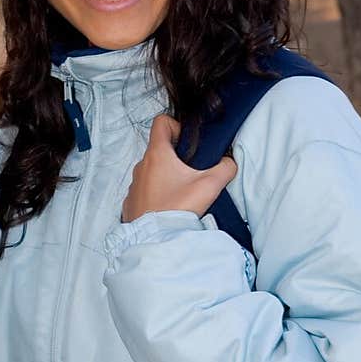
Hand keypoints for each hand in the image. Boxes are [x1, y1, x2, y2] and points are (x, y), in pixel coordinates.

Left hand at [120, 114, 237, 222]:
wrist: (155, 239)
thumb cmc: (178, 208)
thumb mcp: (209, 186)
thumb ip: (225, 168)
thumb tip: (229, 163)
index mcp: (157, 155)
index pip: (161, 122)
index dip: (177, 126)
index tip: (188, 144)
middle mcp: (141, 165)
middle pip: (158, 148)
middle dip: (176, 156)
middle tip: (192, 171)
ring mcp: (134, 184)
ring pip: (151, 170)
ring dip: (165, 176)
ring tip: (181, 192)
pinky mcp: (131, 201)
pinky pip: (144, 189)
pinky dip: (156, 193)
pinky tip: (169, 206)